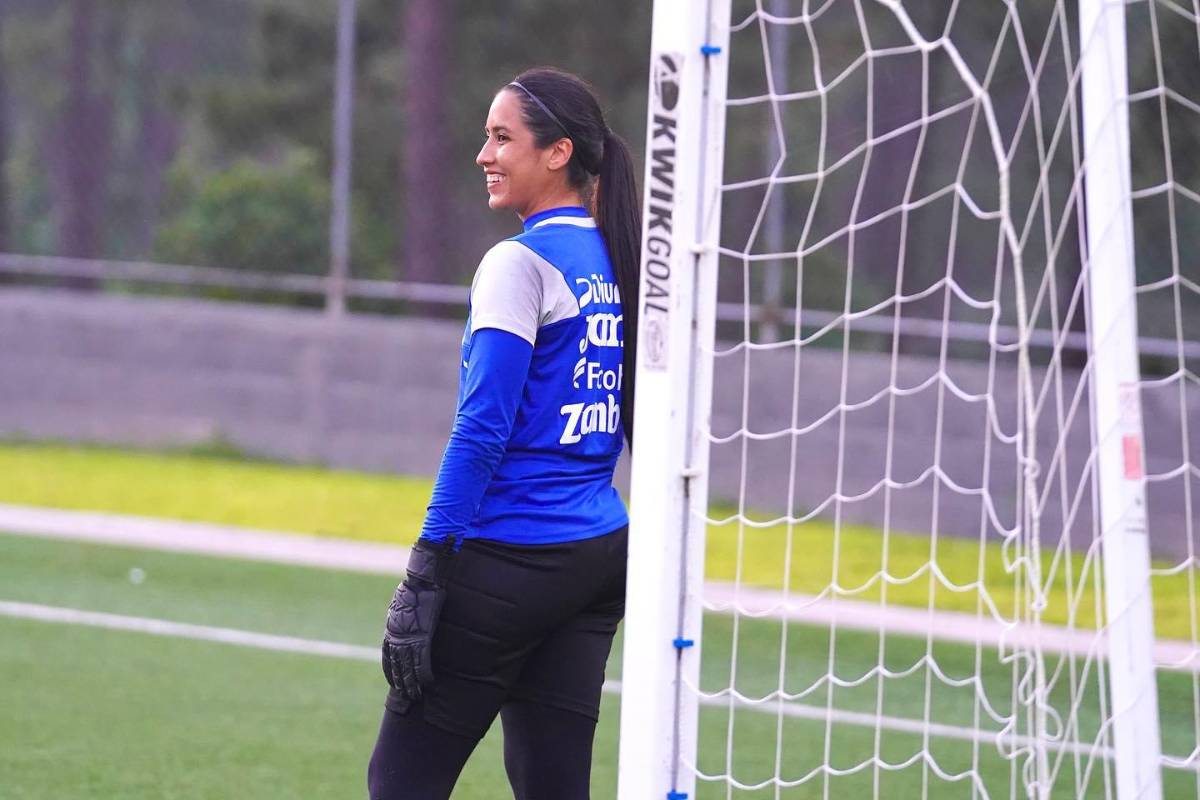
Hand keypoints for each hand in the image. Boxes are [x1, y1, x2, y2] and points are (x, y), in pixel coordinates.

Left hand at [381, 537, 456, 701]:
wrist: (421, 581)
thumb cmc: (413, 589)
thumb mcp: (400, 605)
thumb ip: (402, 618)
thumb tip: (406, 620)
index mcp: (391, 632)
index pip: (388, 659)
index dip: (392, 672)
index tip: (395, 682)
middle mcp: (396, 639)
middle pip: (397, 667)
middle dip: (402, 683)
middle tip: (407, 696)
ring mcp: (409, 639)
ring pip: (408, 668)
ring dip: (412, 684)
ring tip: (416, 695)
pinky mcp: (422, 638)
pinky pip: (422, 661)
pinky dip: (424, 674)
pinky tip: (428, 682)